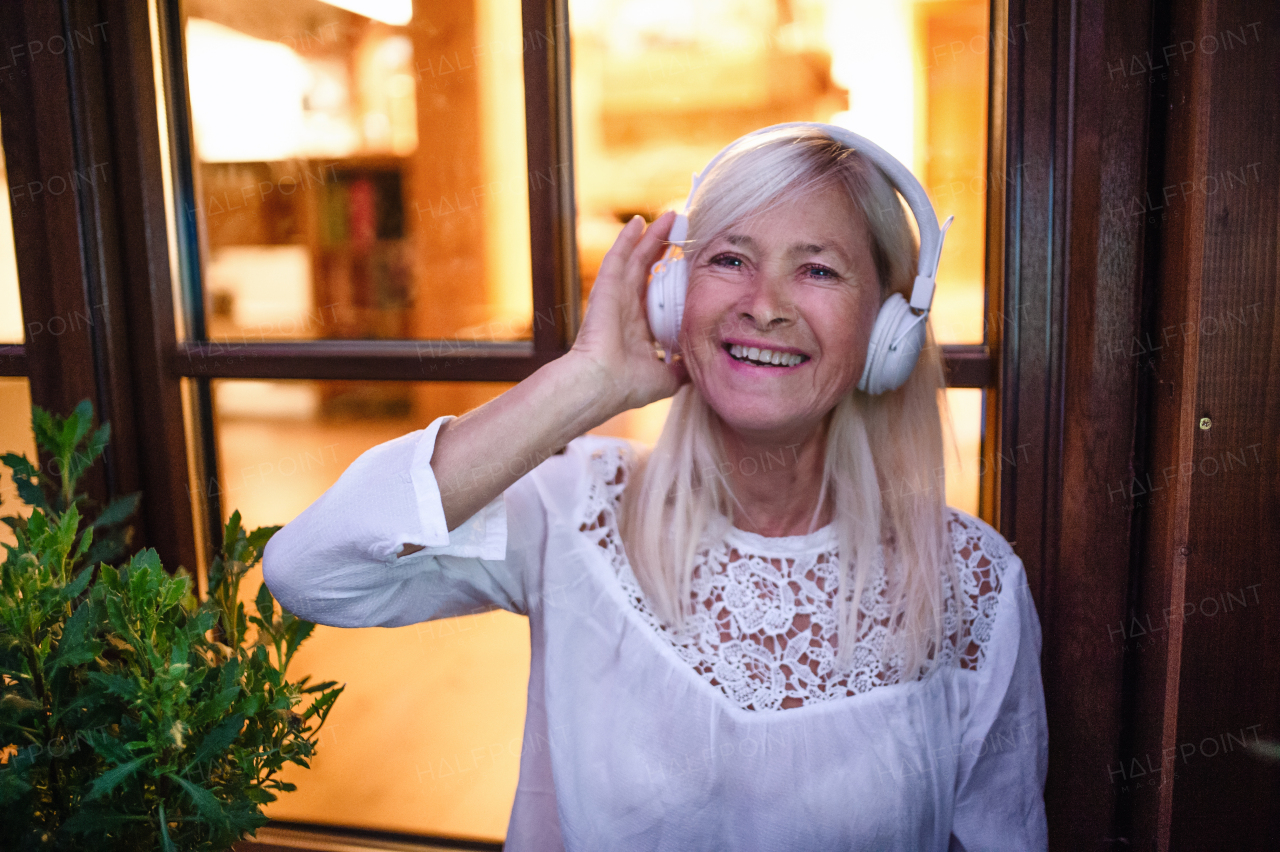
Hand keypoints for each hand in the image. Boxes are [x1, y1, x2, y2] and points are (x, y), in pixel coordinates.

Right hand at [569, 212, 688, 412]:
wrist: (600, 385)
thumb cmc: (627, 386)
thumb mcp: (666, 377)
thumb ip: (683, 368)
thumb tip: (702, 365)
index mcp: (640, 328)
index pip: (660, 296)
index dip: (674, 279)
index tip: (692, 265)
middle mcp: (627, 309)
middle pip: (649, 271)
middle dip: (665, 250)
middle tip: (684, 230)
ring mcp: (616, 296)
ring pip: (637, 258)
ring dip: (652, 237)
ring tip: (670, 217)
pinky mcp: (606, 287)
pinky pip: (618, 256)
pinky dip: (628, 238)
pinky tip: (640, 221)